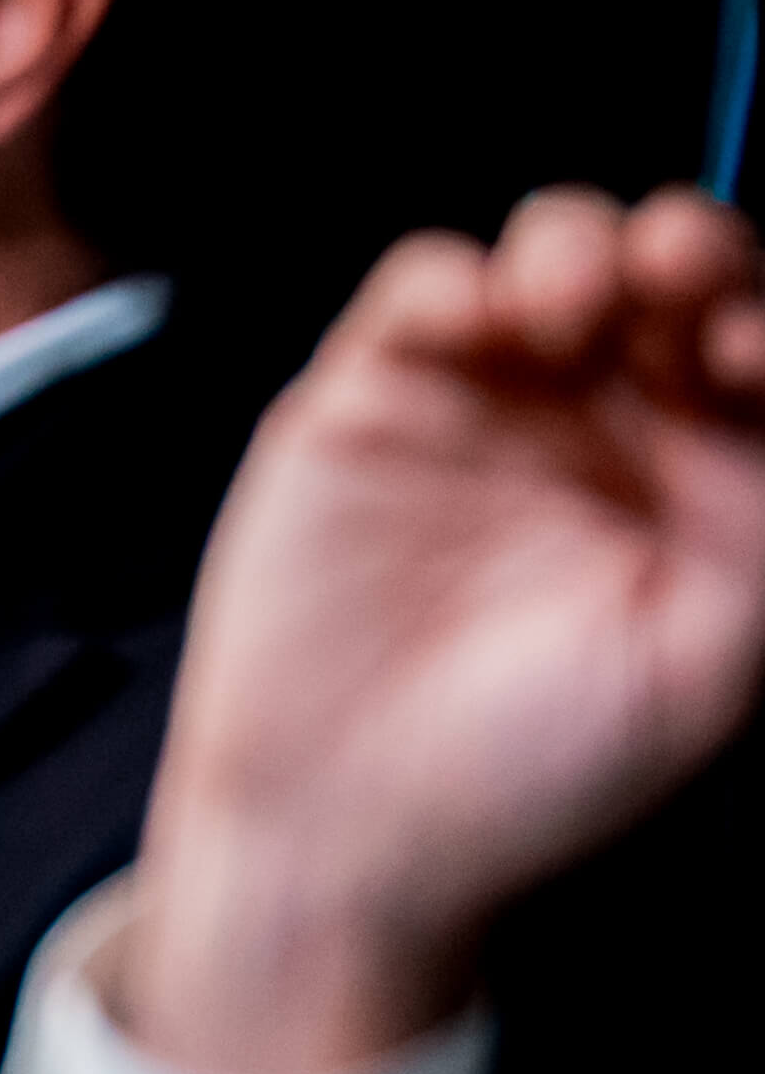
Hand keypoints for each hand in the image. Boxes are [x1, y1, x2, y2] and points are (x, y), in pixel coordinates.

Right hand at [120, 186, 764, 1073]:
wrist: (349, 828)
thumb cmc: (534, 772)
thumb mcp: (713, 657)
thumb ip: (761, 514)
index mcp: (704, 484)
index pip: (755, 347)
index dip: (763, 314)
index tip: (751, 351)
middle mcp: (604, 430)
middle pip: (666, 271)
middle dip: (687, 245)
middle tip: (676, 271)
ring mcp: (486, 406)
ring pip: (550, 248)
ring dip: (575, 246)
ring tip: (570, 309)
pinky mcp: (367, 399)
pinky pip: (419, 287)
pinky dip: (454, 281)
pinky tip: (480, 330)